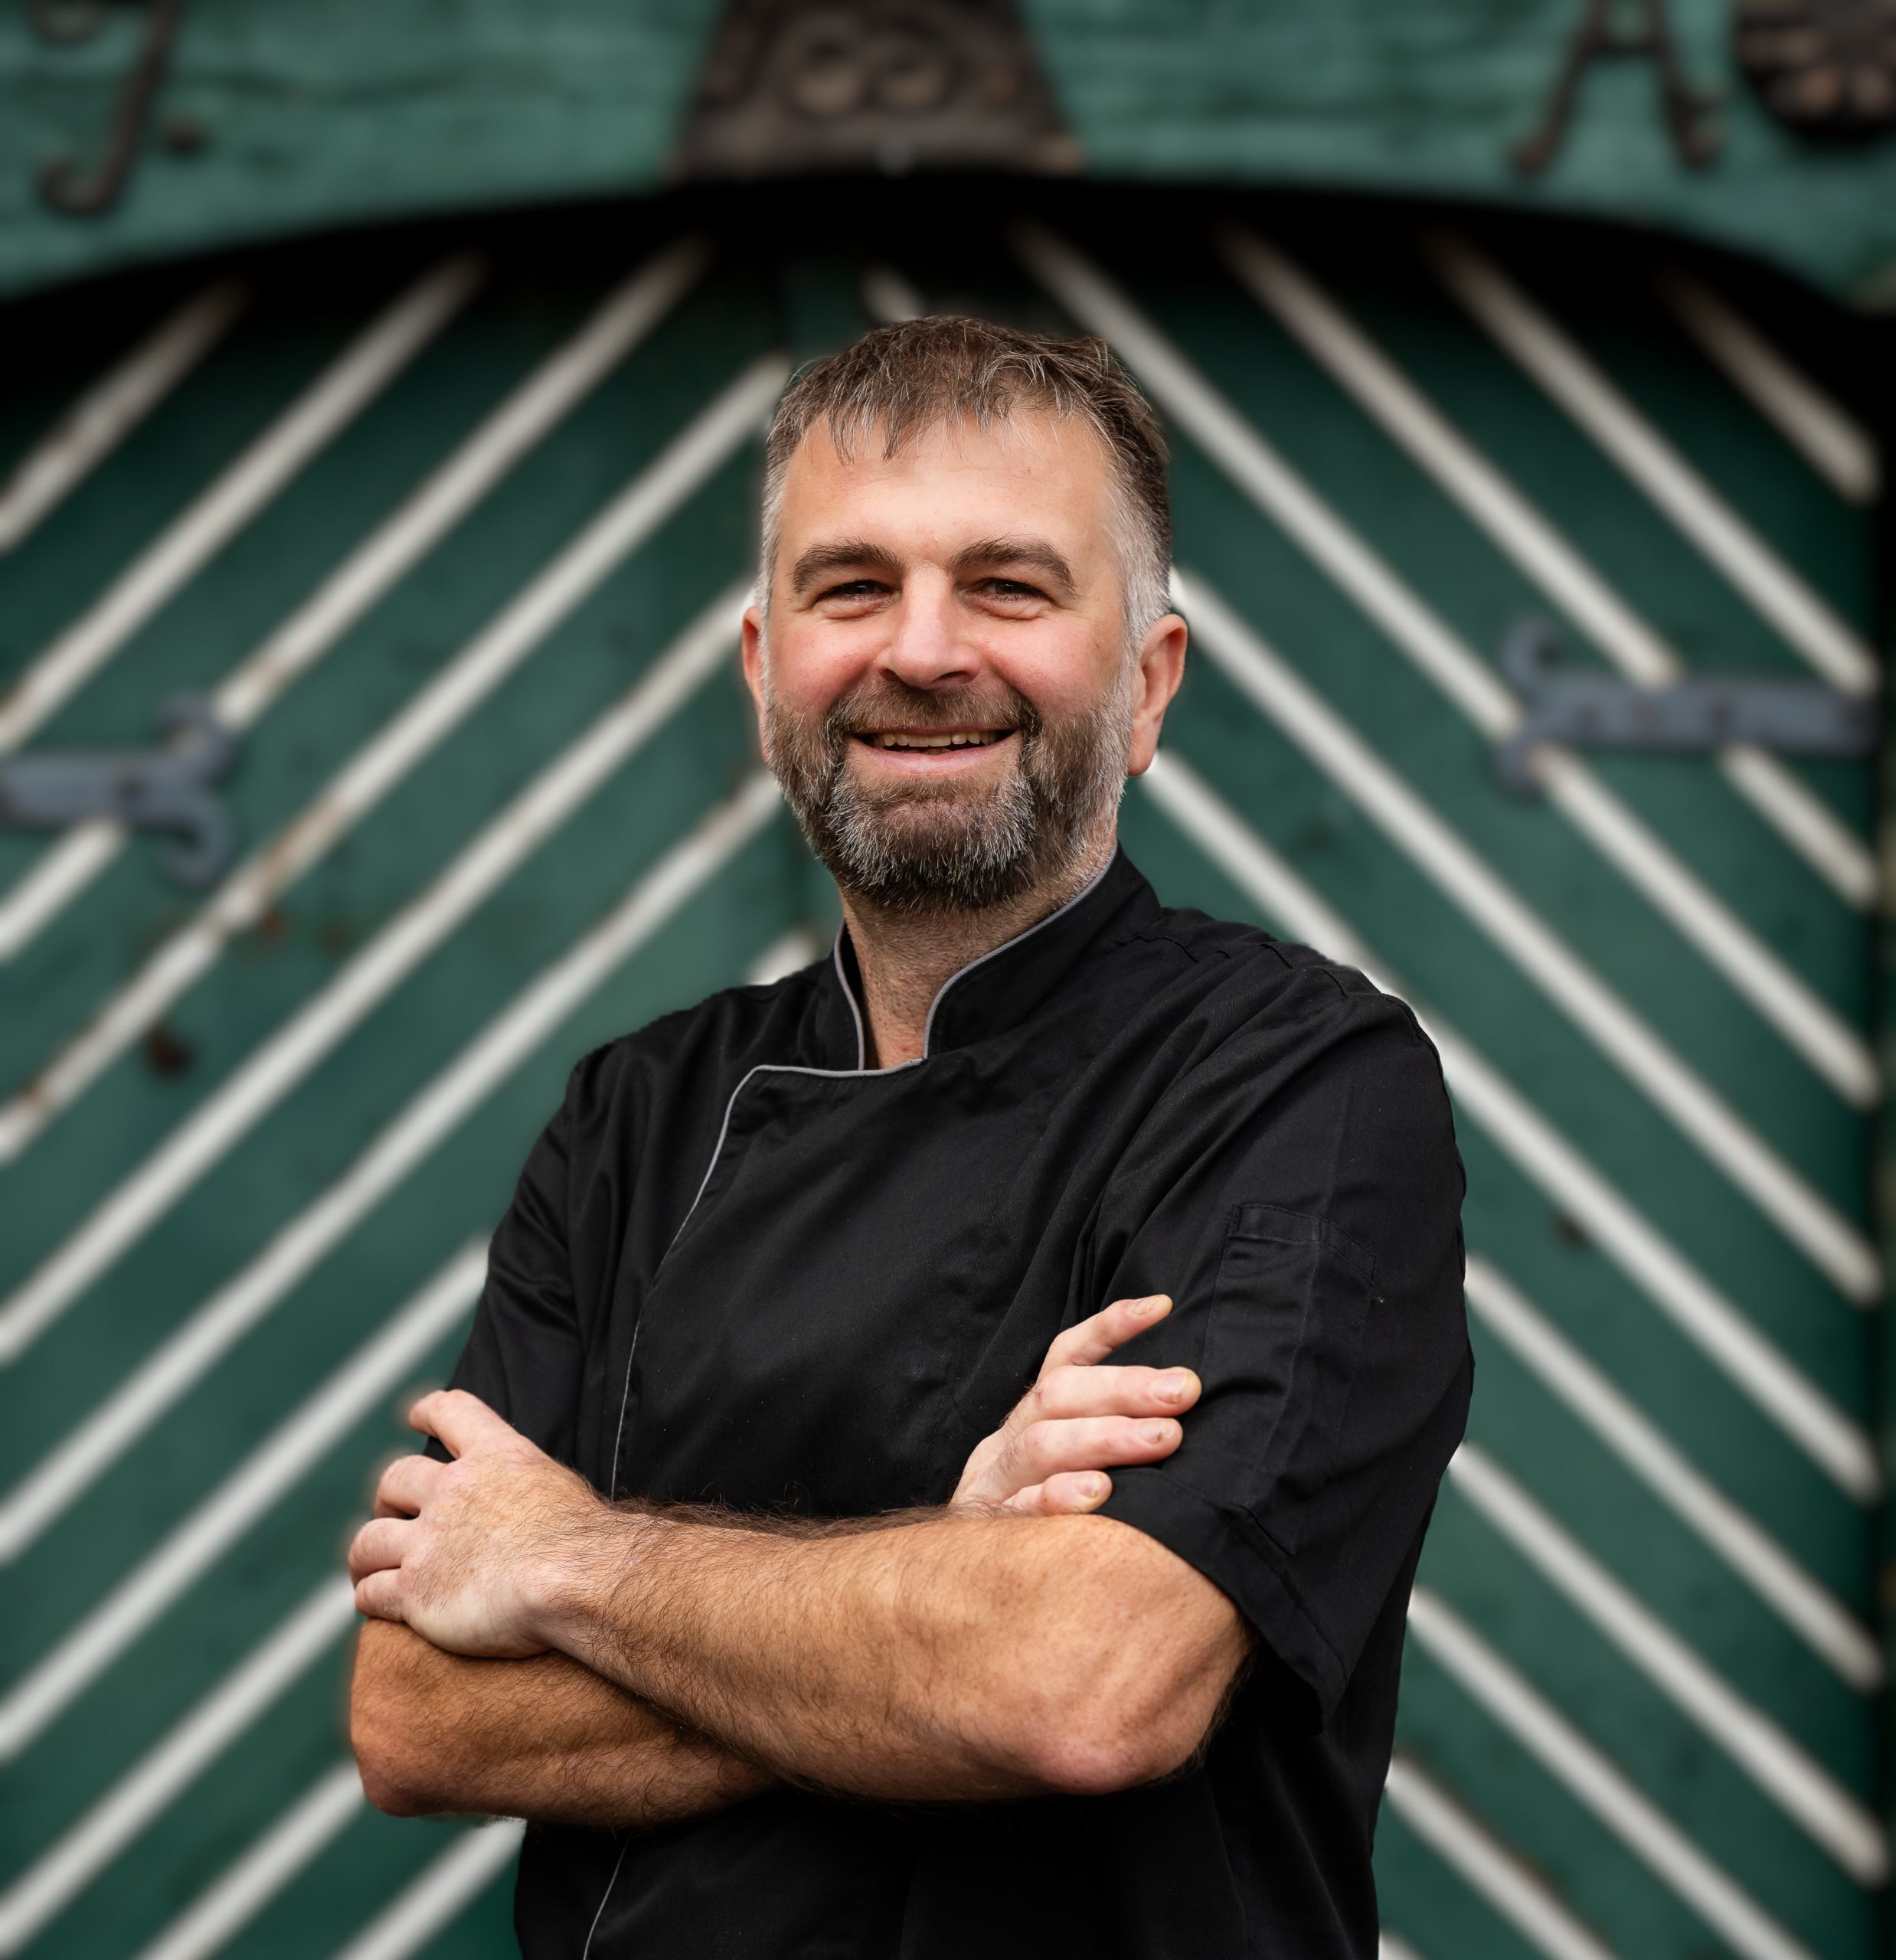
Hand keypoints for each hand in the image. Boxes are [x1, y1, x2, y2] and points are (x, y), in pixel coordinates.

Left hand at [348, 1390, 604, 1657]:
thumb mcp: (559, 1488)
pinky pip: (371, 1592)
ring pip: (368, 1540)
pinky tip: (372, 1603)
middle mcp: (453, 1491)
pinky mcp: (415, 1591)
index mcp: (495, 1456)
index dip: (428, 1410)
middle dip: (387, 1497)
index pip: (451, 1412)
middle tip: (390, 1513)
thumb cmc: (584, 1541)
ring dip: (363, 1554)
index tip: (415, 1414)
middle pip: (394, 1479)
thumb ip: (529, 1488)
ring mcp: (428, 1541)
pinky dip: (367, 1595)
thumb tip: (537, 1506)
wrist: (575, 1578)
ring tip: (365, 1567)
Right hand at [952, 1294, 1198, 1515]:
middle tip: (1184, 1391)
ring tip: (1163, 1438)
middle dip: (1126, 1388)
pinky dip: (1058, 1499)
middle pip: (1058, 1396)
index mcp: (1028, 1420)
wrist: (951, 1588)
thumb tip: (1183, 1404)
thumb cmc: (1040, 1526)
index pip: (1065, 1359)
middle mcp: (1007, 1442)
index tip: (1161, 1306)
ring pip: (1042, 1446)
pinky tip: (1098, 1495)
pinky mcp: (985, 1532)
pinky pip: (1020, 1510)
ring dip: (1107, 1437)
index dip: (1110, 1329)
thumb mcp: (1069, 1473)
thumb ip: (1107, 1439)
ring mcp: (992, 1485)